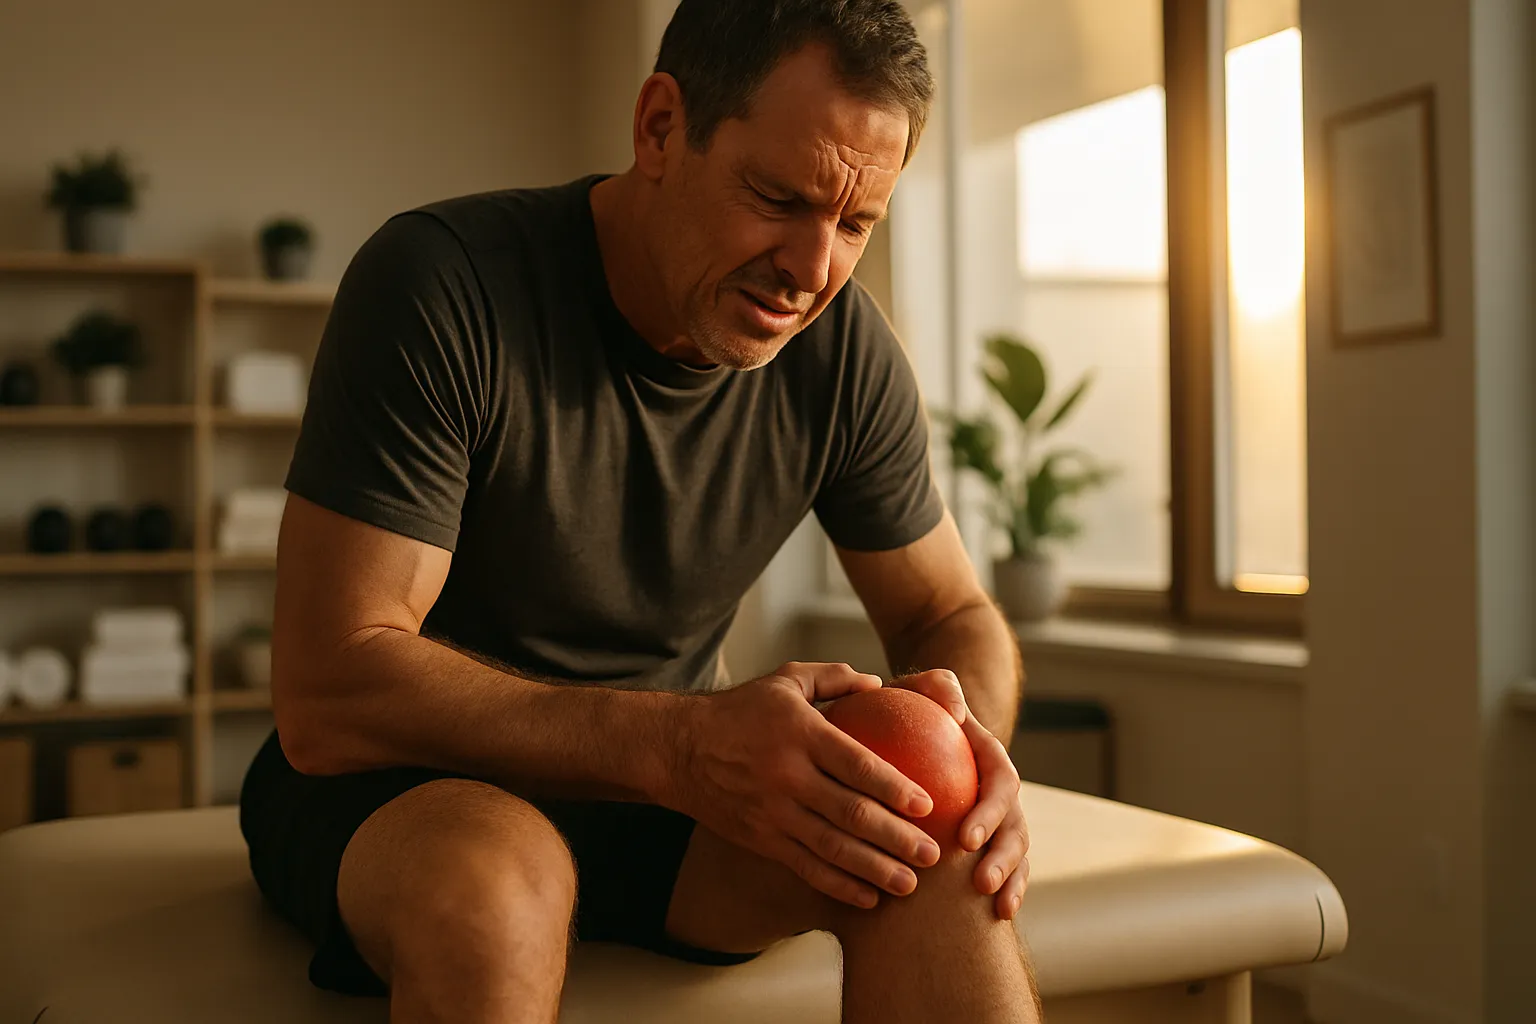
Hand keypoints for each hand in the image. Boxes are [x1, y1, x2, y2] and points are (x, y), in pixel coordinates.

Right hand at [669, 662, 942, 908]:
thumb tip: (879, 684)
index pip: (857, 764)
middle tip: (935, 853)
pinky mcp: (761, 838)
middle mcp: (789, 776)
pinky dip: (838, 885)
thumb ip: (834, 677)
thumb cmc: (741, 710)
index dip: (895, 787)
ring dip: (876, 869)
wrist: (678, 749)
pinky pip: (805, 867)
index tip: (928, 804)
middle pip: (852, 814)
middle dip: (897, 838)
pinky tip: (869, 898)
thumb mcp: (786, 679)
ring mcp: (773, 812)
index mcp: (801, 733)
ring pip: (832, 848)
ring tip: (911, 884)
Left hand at [892, 669, 1030, 920]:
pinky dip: (1006, 889)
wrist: (920, 725)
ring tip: (997, 907)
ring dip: (1011, 880)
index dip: (989, 812)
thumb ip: (938, 686)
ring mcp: (996, 817)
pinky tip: (993, 918)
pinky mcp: (985, 838)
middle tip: (981, 883)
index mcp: (989, 757)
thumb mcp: (922, 688)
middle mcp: (999, 790)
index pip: (1000, 783)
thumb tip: (952, 707)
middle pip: (1015, 826)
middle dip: (1004, 857)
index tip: (966, 838)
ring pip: (1016, 851)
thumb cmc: (915, 707)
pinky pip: (1002, 866)